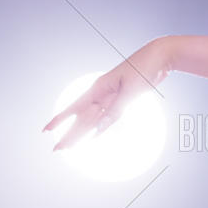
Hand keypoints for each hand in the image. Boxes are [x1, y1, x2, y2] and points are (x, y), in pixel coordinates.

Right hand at [42, 39, 173, 151]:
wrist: (161, 56)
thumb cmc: (144, 68)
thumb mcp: (130, 90)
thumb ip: (115, 110)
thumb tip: (99, 128)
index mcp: (99, 89)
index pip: (74, 108)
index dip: (60, 120)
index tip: (46, 130)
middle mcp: (102, 93)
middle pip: (82, 118)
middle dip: (69, 134)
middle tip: (57, 150)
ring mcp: (113, 96)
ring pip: (94, 119)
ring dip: (83, 132)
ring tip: (71, 146)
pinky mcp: (124, 98)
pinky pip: (109, 115)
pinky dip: (102, 126)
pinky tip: (96, 133)